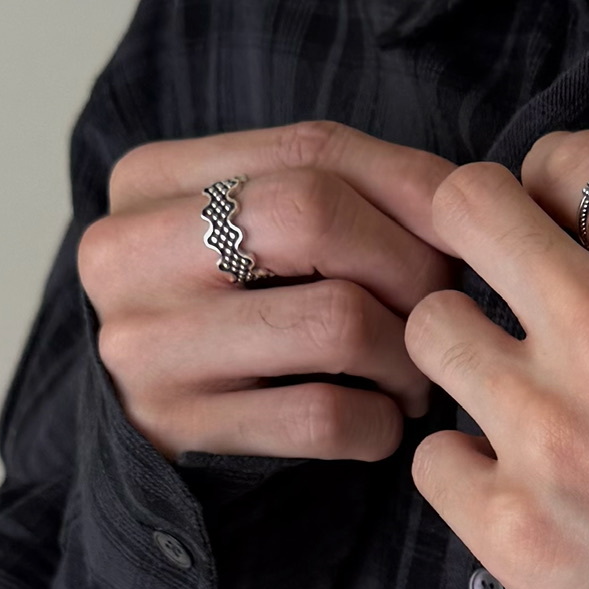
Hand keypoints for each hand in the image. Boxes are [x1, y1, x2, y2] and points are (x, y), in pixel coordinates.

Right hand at [80, 121, 455, 462]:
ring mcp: (143, 345)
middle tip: (440, 308)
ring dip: (407, 354)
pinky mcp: (173, 429)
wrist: (139, 439)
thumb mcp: (253, 231)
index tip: (459, 234)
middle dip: (410, 266)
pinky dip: (379, 422)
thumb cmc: (228, 314)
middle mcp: (126, 253)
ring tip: (415, 373)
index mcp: (151, 178)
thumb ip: (341, 190)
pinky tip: (379, 420)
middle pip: (315, 217)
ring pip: (334, 321)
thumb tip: (462, 196)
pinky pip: (323, 416)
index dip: (413, 186)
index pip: (313, 149)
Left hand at [405, 130, 588, 588]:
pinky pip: (431, 454)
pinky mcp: (510, 522)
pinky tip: (520, 480)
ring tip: (512, 389)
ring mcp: (550, 430)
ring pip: (431, 326)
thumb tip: (566, 207)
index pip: (572, 155)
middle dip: (475, 229)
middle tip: (496, 271)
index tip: (559, 219)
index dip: (555, 181)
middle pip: (467, 207)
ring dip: (464, 350)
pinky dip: (470, 467)